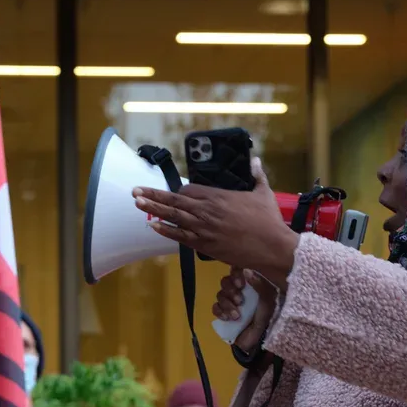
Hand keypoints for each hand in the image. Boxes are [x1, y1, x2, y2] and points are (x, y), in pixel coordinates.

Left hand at [134, 158, 299, 283]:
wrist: (271, 246)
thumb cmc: (268, 221)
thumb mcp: (263, 193)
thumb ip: (256, 175)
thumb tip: (255, 159)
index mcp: (218, 196)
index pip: (189, 189)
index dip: (180, 191)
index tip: (174, 194)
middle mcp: (207, 210)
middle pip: (174, 200)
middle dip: (153, 194)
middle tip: (135, 190)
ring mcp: (203, 228)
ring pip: (173, 216)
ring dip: (153, 209)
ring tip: (137, 202)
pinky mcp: (205, 245)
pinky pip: (179, 236)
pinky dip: (165, 230)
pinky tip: (152, 225)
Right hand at [215, 268, 278, 354]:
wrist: (260, 339)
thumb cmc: (268, 317)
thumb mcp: (268, 300)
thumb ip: (259, 284)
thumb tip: (246, 270)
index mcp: (250, 283)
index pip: (237, 270)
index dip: (235, 273)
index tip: (241, 283)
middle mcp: (239, 290)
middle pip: (225, 281)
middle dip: (231, 290)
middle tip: (240, 301)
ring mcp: (230, 302)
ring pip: (220, 295)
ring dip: (227, 304)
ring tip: (237, 315)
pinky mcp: (223, 314)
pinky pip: (215, 308)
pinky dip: (219, 312)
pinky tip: (227, 318)